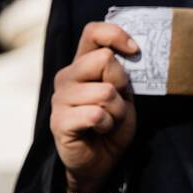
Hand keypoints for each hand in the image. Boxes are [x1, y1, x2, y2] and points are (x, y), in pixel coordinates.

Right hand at [50, 22, 138, 192]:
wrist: (102, 160)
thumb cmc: (113, 123)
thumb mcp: (123, 92)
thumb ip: (121, 71)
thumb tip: (128, 50)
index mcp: (83, 64)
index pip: (93, 32)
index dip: (116, 35)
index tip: (134, 51)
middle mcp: (67, 77)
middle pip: (104, 59)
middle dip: (121, 83)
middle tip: (117, 102)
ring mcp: (60, 99)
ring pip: (104, 91)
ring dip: (117, 110)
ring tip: (108, 120)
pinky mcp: (59, 121)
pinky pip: (96, 114)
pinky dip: (107, 124)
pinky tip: (99, 130)